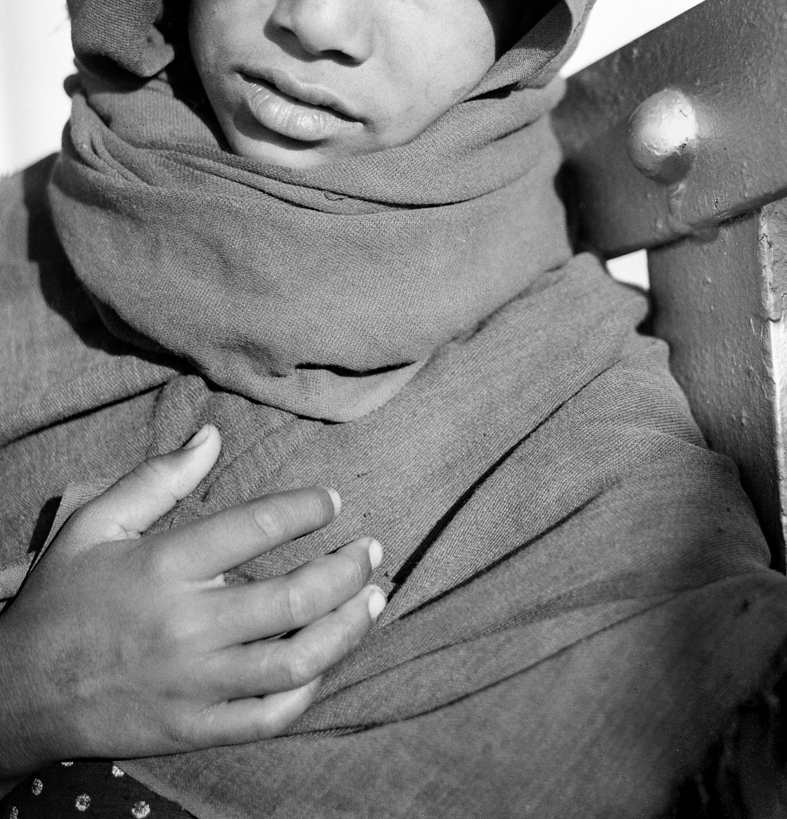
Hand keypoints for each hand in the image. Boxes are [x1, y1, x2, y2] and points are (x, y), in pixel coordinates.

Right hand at [0, 425, 384, 775]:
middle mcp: (186, 625)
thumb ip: (157, 478)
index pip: (255, 527)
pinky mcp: (195, 729)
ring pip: (296, 660)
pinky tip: (329, 659)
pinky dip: (310, 690)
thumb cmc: (61, 601)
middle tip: (372, 550)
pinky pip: (270, 716)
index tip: (332, 500)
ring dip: (348, 627)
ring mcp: (194, 683)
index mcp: (164, 566)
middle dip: (347, 569)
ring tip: (374, 598)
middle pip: (294, 598)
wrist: (14, 696)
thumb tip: (213, 434)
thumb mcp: (94, 525)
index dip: (306, 508)